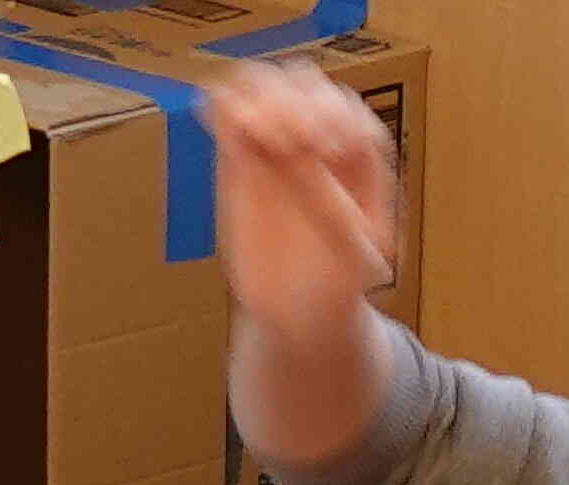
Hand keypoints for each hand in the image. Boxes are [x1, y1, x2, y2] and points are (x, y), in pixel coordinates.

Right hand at [201, 62, 397, 341]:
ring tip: (245, 127)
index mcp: (359, 158)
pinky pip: (229, 116)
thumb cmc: (337, 285)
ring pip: (267, 90)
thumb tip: (300, 150)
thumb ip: (332, 205)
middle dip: (293, 103)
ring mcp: (278, 144)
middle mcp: (320, 140)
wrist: (298, 313)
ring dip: (255, 97)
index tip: (319, 146)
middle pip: (307, 87)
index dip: (334, 118)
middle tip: (280, 140)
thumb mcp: (354, 255)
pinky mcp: (241, 157)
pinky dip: (219, 105)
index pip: (348, 113)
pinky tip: (209, 108)